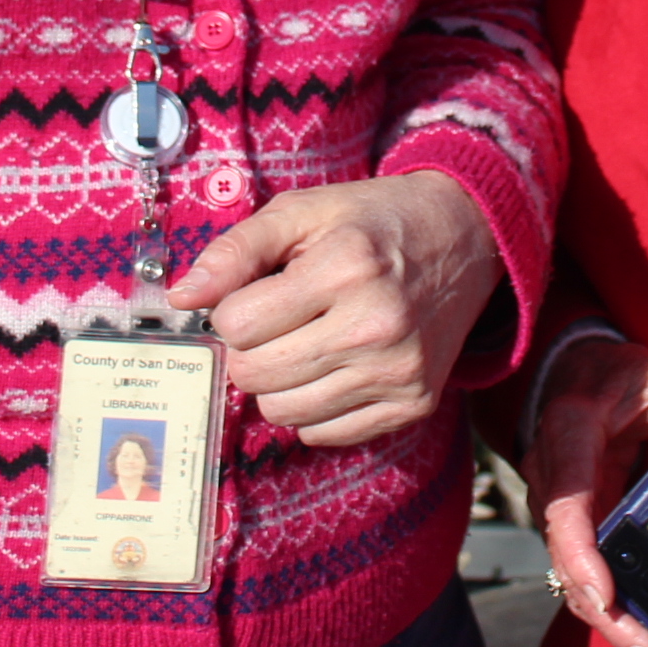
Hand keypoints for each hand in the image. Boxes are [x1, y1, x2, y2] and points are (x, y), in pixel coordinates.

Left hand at [166, 171, 496, 446]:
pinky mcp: (413, 404)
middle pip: (255, 376)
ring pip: (283, 413)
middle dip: (250, 348)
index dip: (234, 308)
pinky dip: (314, 405)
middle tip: (278, 318)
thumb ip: (236, 250)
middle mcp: (377, 325)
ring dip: (278, 381)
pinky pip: (323, 434)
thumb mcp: (303, 212)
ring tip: (306, 340)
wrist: (466, 237)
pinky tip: (336, 364)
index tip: (260, 291)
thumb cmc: (371, 222)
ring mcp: (399, 372)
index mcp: (345, 267)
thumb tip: (181, 296)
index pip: (238, 324)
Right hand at [529, 340, 647, 646]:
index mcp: (572, 435)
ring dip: (605, 617)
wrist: (575, 372)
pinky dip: (606, 602)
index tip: (607, 596)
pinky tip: (639, 630)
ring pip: (569, 573)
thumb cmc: (621, 376)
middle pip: (566, 558)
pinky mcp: (567, 522)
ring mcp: (553, 503)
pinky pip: (581, 567)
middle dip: (604, 611)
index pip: (568, 505)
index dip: (583, 556)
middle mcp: (552, 476)